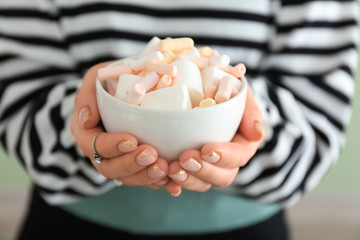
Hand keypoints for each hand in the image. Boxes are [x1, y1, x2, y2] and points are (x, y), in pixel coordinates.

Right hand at [71, 62, 168, 188]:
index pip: (93, 145)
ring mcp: (119, 160)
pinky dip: (158, 183)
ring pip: (128, 178)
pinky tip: (172, 184)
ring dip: (146, 176)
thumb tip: (87, 120)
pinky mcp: (137, 165)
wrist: (127, 89)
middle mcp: (101, 151)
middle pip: (109, 168)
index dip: (111, 146)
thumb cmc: (111, 82)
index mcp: (87, 133)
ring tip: (165, 168)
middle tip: (152, 154)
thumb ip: (88, 94)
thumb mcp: (95, 78)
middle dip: (131, 164)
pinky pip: (145, 179)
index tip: (131, 140)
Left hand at [166, 86, 263, 195]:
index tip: (207, 149)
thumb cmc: (225, 91)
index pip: (238, 157)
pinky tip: (166, 183)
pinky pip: (183, 182)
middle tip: (185, 159)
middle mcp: (226, 161)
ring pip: (202, 183)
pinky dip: (175, 185)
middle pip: (221, 177)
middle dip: (203, 171)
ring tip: (172, 169)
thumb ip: (251, 111)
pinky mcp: (189, 167)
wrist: (205, 88)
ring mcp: (207, 166)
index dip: (224, 156)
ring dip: (187, 180)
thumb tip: (257, 134)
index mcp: (242, 145)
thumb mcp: (241, 94)